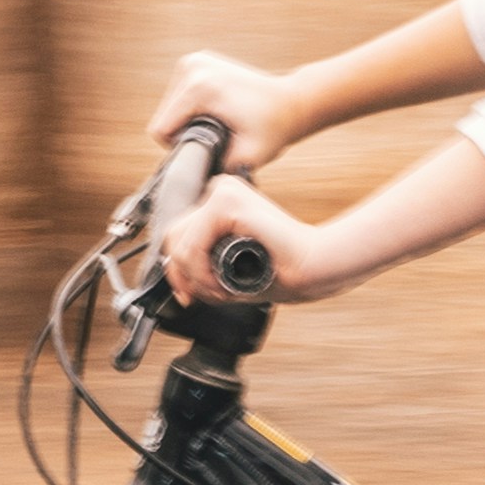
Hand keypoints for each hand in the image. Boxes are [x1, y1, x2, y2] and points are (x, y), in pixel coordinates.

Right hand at [148, 47, 313, 171]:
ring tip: (217, 124)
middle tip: (216, 137)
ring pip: (169, 106)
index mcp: (199, 86)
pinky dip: (192, 108)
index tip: (207, 149)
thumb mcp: (246, 158)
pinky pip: (179, 96)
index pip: (161, 130)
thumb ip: (214, 169)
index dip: (180, 148)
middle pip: (163, 117)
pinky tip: (215, 111)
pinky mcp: (197, 61)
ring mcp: (194, 60)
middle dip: (184, 133)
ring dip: (187, 121)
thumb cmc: (273, 128)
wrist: (291, 102)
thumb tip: (190, 179)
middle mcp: (193, 66)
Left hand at [162, 172, 339, 303]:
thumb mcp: (229, 265)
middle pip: (173, 237)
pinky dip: (201, 273)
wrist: (312, 266)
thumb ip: (201, 265)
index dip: (178, 269)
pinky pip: (192, 247)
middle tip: (209, 294)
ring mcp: (222, 192)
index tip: (190, 294)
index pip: (178, 233)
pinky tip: (221, 284)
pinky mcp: (226, 203)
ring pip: (179, 244)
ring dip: (196, 278)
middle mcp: (219, 190)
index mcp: (219, 200)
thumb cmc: (279, 268)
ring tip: (221, 291)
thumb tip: (173, 274)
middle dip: (183, 275)